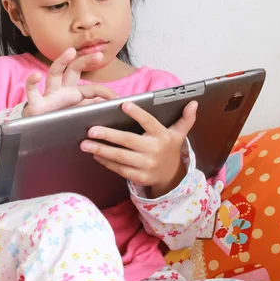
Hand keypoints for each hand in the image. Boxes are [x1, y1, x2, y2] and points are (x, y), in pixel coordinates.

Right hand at [22, 47, 117, 117]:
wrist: (36, 133)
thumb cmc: (57, 121)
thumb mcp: (77, 116)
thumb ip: (92, 109)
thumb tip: (113, 106)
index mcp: (73, 94)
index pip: (92, 89)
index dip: (105, 91)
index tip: (117, 98)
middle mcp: (62, 90)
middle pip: (74, 70)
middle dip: (86, 61)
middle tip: (99, 55)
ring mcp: (48, 95)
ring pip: (53, 73)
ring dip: (61, 61)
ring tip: (71, 51)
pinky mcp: (35, 105)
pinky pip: (32, 92)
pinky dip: (31, 83)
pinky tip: (35, 75)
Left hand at [80, 100, 197, 197]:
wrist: (172, 177)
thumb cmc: (169, 149)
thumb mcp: (179, 134)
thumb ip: (185, 118)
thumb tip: (194, 102)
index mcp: (162, 136)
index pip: (149, 122)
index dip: (137, 113)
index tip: (123, 104)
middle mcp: (153, 150)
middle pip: (128, 141)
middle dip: (108, 135)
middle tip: (91, 130)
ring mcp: (145, 166)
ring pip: (119, 157)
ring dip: (101, 150)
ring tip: (85, 144)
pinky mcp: (138, 177)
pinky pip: (119, 169)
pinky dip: (106, 162)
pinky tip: (95, 154)